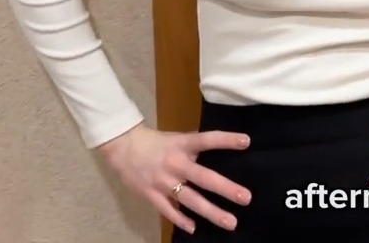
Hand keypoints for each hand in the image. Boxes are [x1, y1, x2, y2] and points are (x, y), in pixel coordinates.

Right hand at [97, 123, 251, 233]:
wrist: (122, 147)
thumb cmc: (155, 143)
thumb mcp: (177, 138)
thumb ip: (195, 146)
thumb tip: (221, 147)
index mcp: (182, 145)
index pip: (206, 140)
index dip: (226, 140)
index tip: (246, 141)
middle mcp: (175, 164)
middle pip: (203, 177)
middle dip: (225, 188)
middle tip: (246, 198)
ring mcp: (163, 182)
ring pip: (190, 199)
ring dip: (211, 212)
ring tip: (231, 222)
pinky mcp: (152, 195)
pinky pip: (168, 210)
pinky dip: (180, 220)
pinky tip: (194, 228)